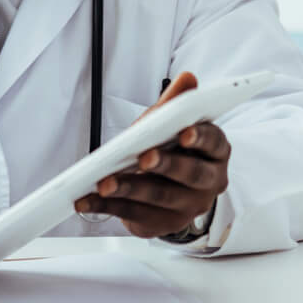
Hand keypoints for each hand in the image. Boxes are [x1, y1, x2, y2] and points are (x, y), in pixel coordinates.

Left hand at [74, 71, 230, 239]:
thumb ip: (175, 103)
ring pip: (160, 198)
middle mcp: (209, 182)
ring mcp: (188, 207)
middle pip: (190, 174)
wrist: (166, 191)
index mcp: (216, 153)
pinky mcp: (163, 223)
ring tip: (105, 182)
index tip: (183, 133)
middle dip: (166, 165)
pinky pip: (134, 215)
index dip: (200, 138)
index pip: (213, 143)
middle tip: (144, 157)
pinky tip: (87, 200)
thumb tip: (187, 78)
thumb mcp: (171, 124)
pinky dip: (107, 207)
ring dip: (130, 188)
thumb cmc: (171, 149)